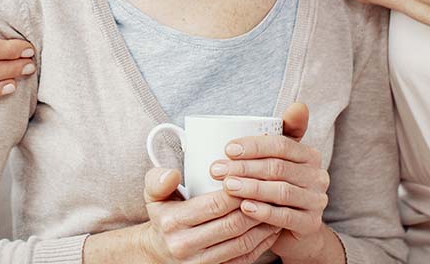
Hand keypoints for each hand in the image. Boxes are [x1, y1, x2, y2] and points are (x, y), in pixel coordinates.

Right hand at [141, 168, 280, 263]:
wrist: (159, 252)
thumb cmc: (163, 217)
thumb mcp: (153, 195)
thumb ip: (158, 180)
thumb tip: (173, 175)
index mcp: (173, 222)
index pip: (215, 204)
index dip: (238, 190)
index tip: (251, 176)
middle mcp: (186, 245)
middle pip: (233, 224)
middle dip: (256, 206)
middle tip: (271, 189)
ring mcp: (201, 263)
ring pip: (242, 243)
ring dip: (263, 225)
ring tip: (276, 206)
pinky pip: (245, 259)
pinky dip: (263, 243)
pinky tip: (271, 227)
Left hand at [213, 103, 333, 262]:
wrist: (294, 231)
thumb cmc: (279, 187)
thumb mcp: (279, 159)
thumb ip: (283, 132)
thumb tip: (298, 105)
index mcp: (309, 155)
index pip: (282, 144)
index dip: (254, 145)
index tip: (227, 149)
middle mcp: (318, 176)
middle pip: (278, 167)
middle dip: (244, 167)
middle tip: (217, 170)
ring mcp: (317, 201)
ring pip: (281, 191)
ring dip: (251, 187)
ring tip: (227, 186)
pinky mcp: (310, 224)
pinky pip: (285, 217)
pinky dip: (263, 212)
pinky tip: (244, 208)